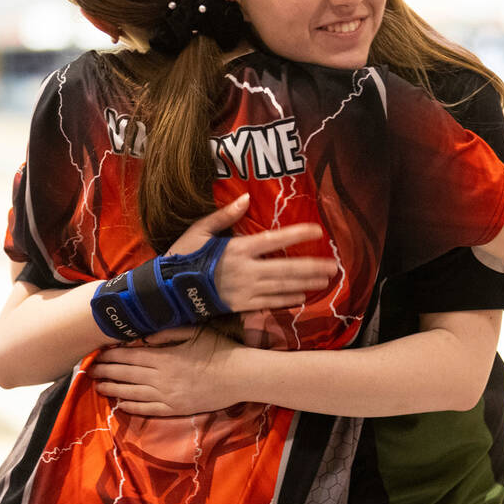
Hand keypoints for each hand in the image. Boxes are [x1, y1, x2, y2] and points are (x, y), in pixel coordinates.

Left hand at [92, 327, 240, 415]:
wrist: (239, 376)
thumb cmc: (219, 350)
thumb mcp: (194, 332)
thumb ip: (167, 332)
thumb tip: (144, 335)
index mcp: (164, 356)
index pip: (129, 356)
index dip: (111, 356)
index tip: (97, 354)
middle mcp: (161, 377)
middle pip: (126, 374)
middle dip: (106, 372)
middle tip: (90, 370)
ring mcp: (167, 395)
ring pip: (132, 393)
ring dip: (113, 389)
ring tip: (98, 386)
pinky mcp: (174, 409)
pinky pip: (147, 409)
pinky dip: (130, 406)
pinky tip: (120, 404)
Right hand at [169, 194, 337, 311]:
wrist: (169, 291)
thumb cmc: (184, 256)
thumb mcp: (199, 230)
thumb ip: (225, 215)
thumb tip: (247, 198)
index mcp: (237, 249)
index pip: (274, 240)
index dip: (297, 235)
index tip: (318, 230)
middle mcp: (246, 270)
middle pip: (286, 269)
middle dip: (311, 267)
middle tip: (333, 266)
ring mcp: (245, 290)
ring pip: (282, 287)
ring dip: (305, 284)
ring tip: (325, 281)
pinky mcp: (241, 305)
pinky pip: (269, 303)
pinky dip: (287, 300)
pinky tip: (302, 297)